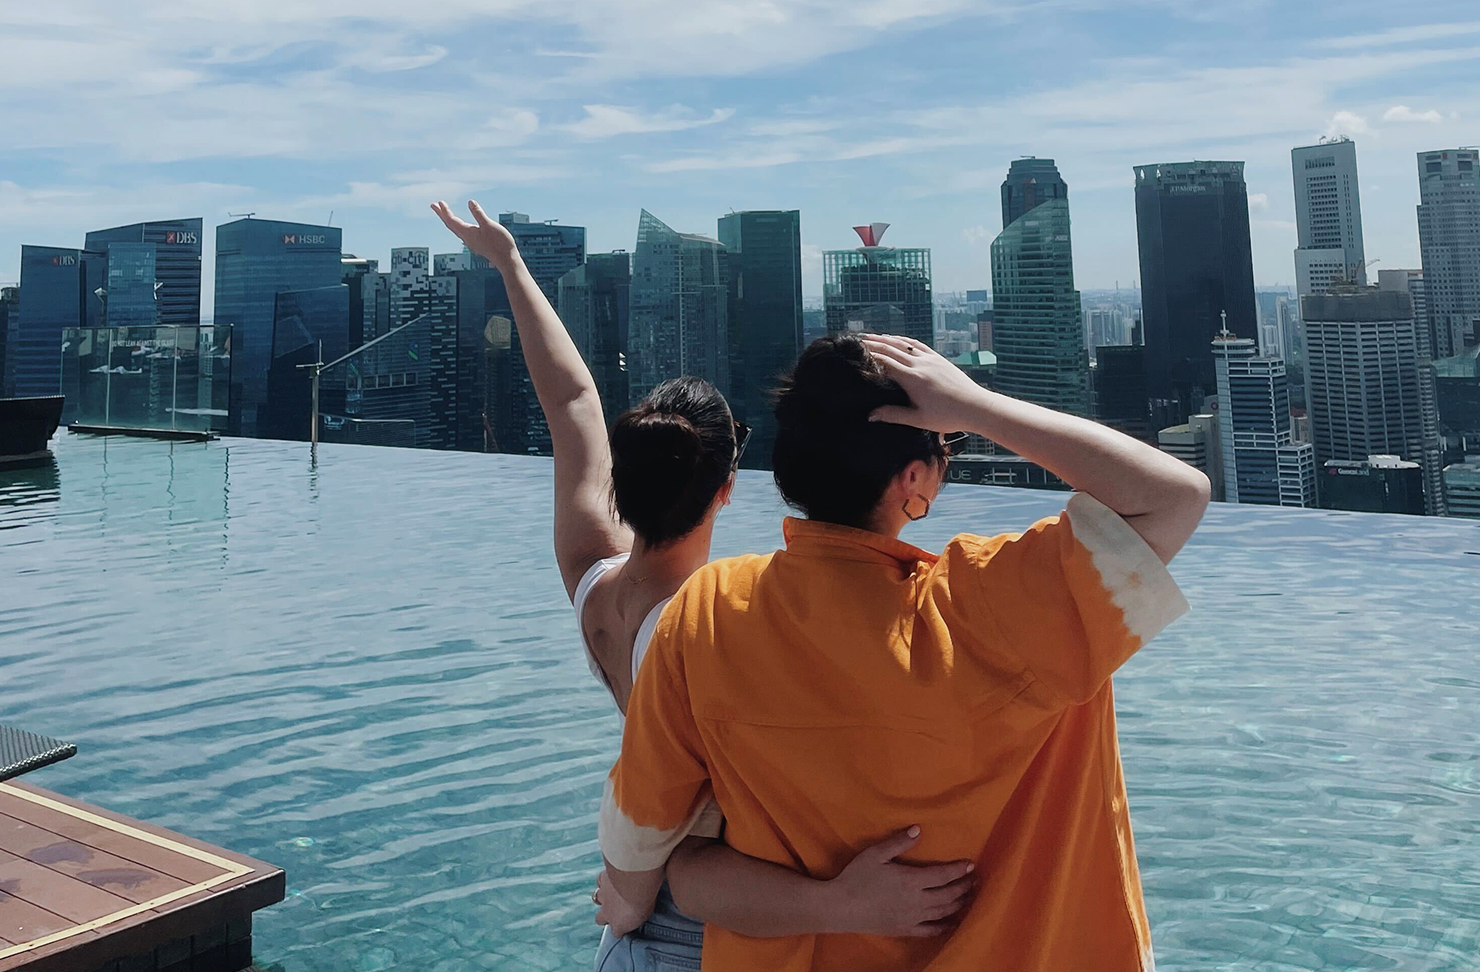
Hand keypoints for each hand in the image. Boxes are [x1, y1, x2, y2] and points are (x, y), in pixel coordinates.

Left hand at [431, 200, 520, 271]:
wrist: (507, 260)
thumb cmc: (499, 243)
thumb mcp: (489, 225)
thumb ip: (479, 214)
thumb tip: (470, 202)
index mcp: (467, 233)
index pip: (451, 220)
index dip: (445, 211)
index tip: (438, 202)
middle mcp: (467, 238)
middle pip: (450, 225)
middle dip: (442, 214)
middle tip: (433, 205)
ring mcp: (472, 242)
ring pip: (456, 229)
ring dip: (449, 220)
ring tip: (445, 213)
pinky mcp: (477, 244)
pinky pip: (463, 233)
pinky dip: (458, 225)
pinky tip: (462, 226)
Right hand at [593, 867, 649, 938]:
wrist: (636, 881)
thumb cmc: (645, 899)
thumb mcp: (647, 913)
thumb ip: (638, 916)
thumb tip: (640, 913)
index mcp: (619, 925)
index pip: (616, 933)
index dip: (621, 928)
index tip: (627, 923)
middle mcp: (607, 913)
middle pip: (600, 919)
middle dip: (606, 915)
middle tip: (616, 909)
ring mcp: (603, 896)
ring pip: (596, 899)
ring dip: (603, 897)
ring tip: (612, 892)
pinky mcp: (602, 880)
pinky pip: (600, 881)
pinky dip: (605, 880)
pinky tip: (611, 878)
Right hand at [822, 826, 975, 937]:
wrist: (841, 907)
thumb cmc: (856, 877)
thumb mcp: (875, 854)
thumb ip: (898, 842)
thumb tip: (918, 829)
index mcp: (911, 880)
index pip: (943, 875)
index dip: (959, 870)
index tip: (971, 865)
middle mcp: (916, 901)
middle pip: (948, 894)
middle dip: (964, 886)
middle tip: (975, 879)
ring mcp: (912, 917)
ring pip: (944, 911)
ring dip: (959, 903)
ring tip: (970, 895)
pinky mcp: (905, 929)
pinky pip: (931, 930)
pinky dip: (946, 926)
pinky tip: (954, 921)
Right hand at [864, 334, 989, 433]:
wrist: (975, 406)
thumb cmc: (947, 416)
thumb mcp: (918, 419)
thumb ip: (893, 415)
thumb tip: (870, 415)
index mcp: (912, 379)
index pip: (885, 362)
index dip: (869, 356)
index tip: (855, 352)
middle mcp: (920, 365)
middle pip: (891, 349)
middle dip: (873, 344)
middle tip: (857, 341)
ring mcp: (930, 359)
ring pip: (904, 344)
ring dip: (887, 339)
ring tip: (873, 337)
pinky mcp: (938, 359)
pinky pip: (918, 345)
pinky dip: (904, 340)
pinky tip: (898, 339)